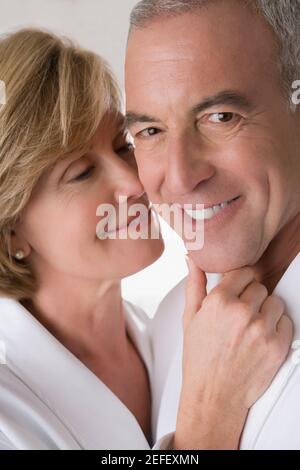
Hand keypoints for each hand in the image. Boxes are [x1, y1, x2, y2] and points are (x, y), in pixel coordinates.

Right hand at [174, 257, 292, 449]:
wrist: (214, 396)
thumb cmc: (200, 358)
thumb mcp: (190, 318)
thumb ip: (194, 285)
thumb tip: (192, 260)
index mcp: (219, 302)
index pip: (243, 272)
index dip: (240, 282)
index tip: (238, 290)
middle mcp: (242, 312)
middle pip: (259, 287)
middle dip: (251, 297)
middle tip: (240, 315)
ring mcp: (262, 330)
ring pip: (275, 302)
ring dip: (266, 311)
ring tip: (250, 327)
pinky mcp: (277, 346)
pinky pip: (286, 322)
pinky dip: (277, 328)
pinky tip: (260, 339)